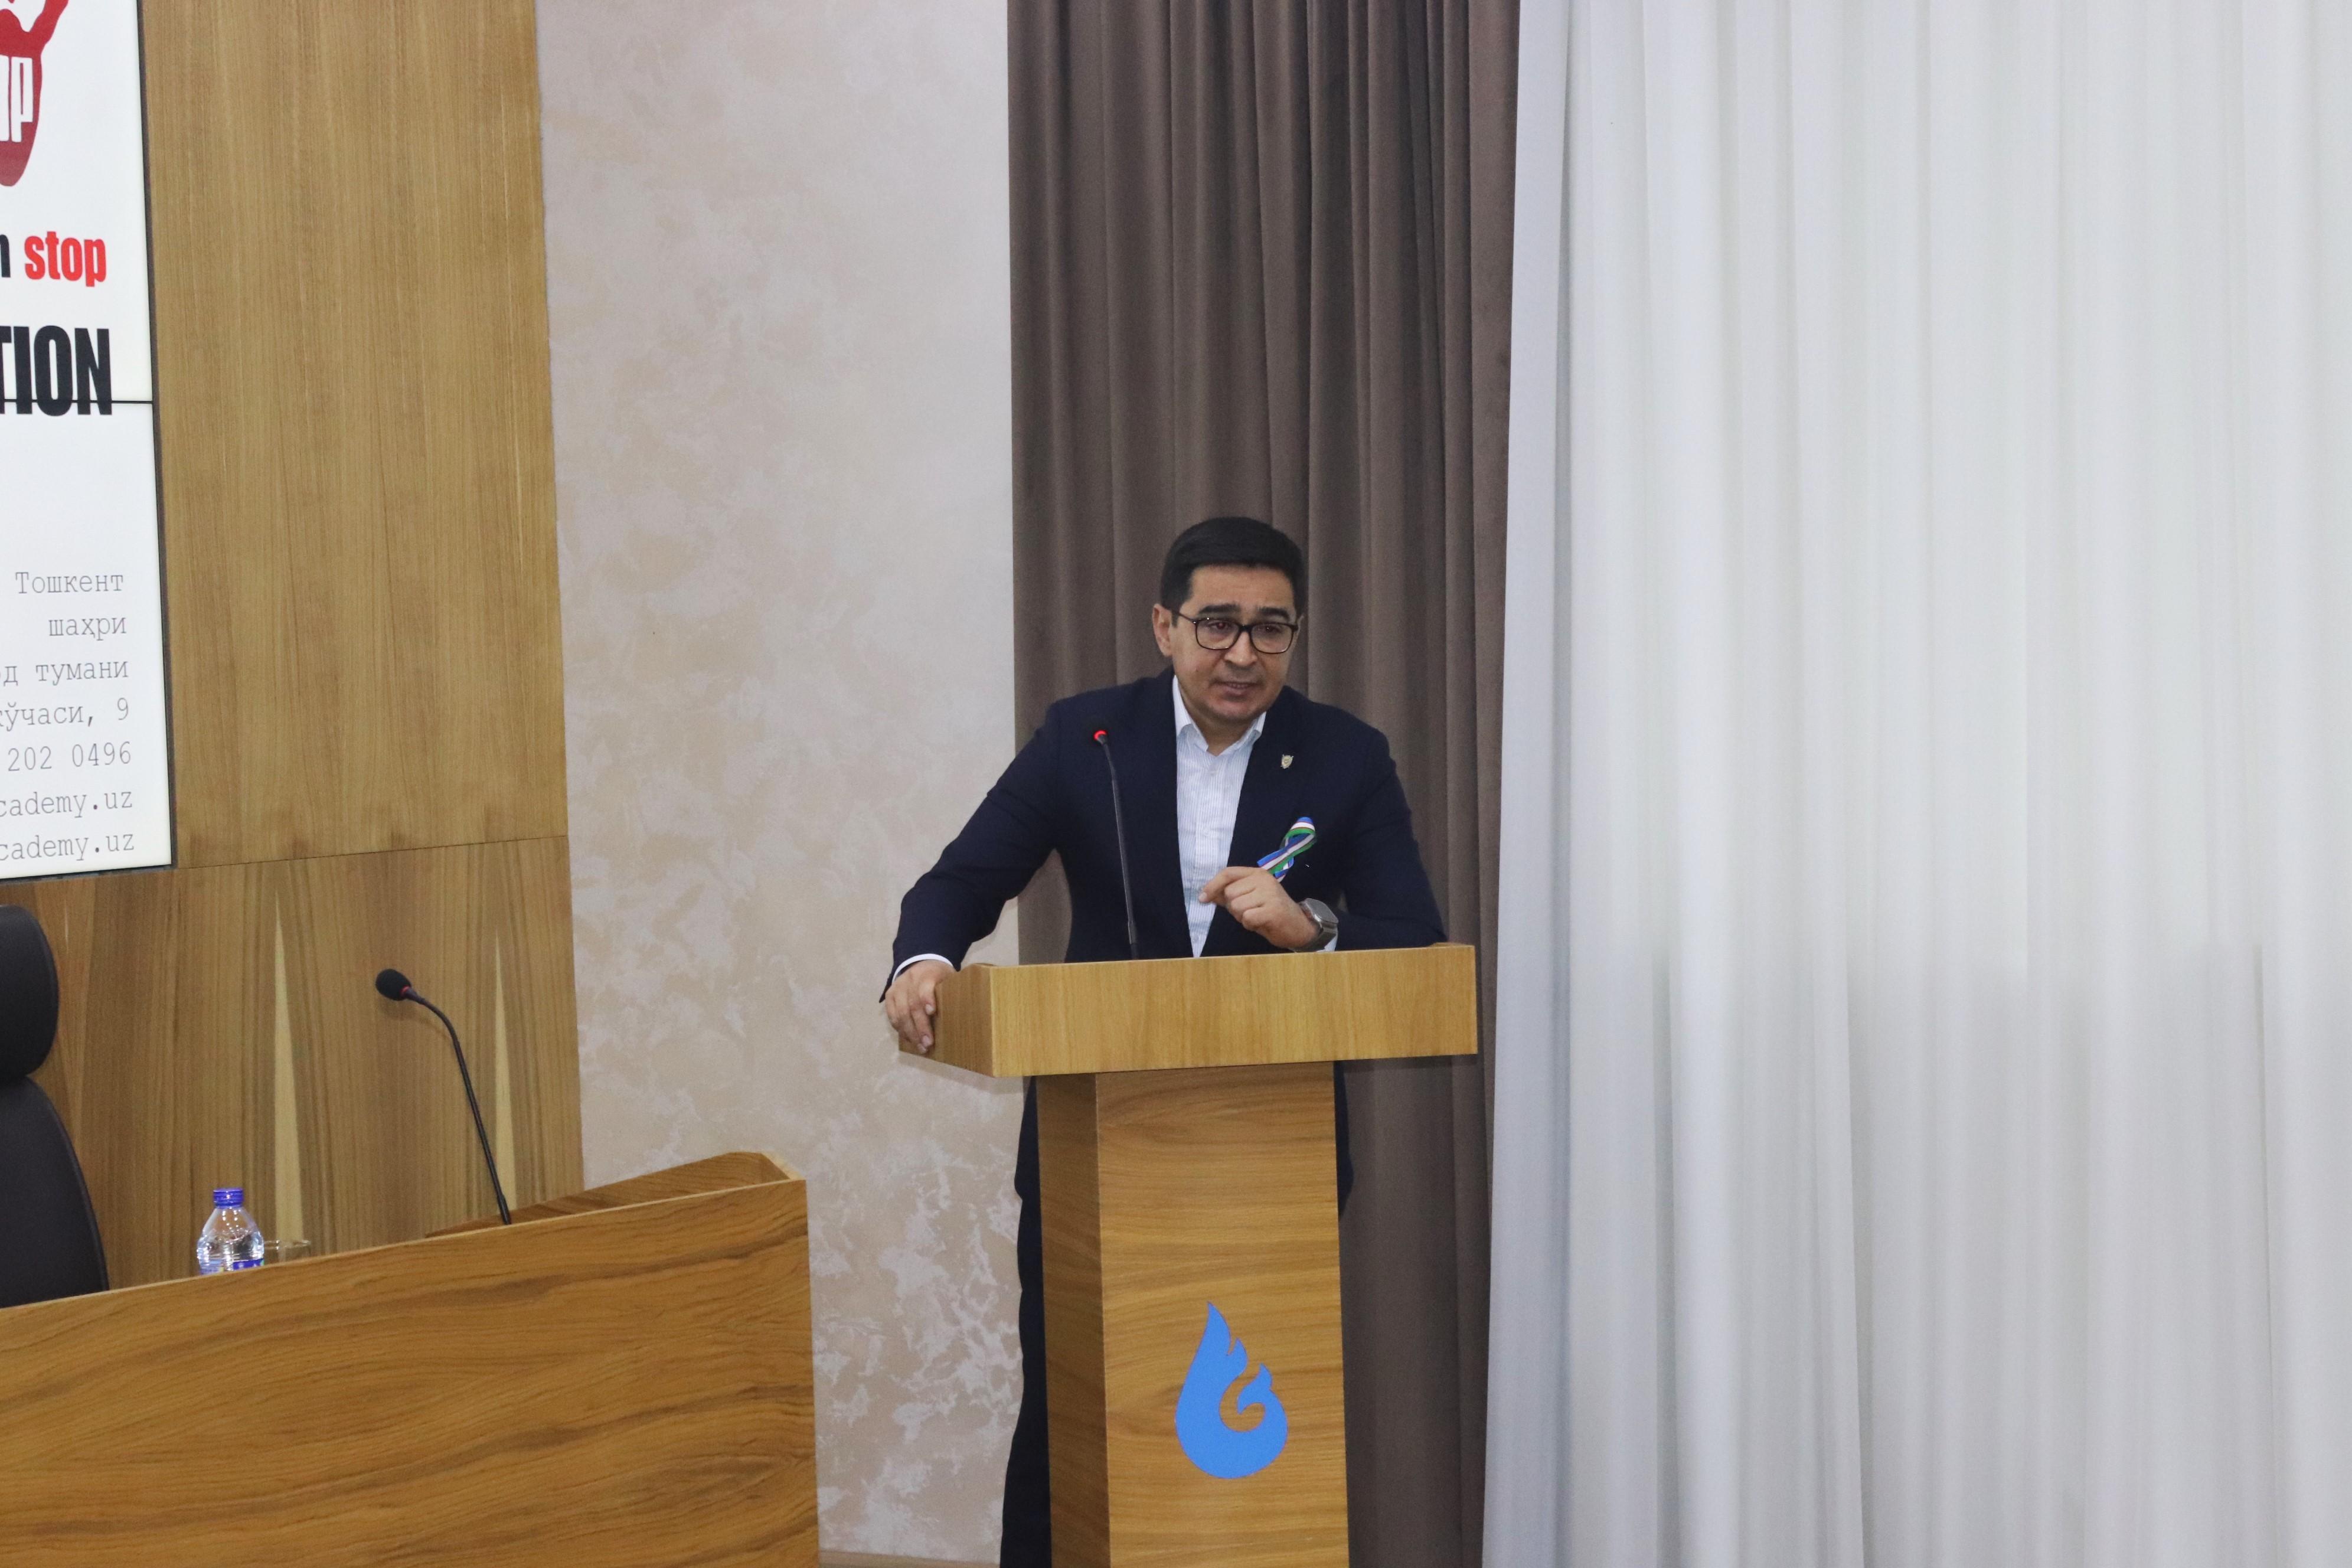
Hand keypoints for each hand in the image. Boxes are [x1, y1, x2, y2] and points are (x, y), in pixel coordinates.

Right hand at [883, 959, 952, 1051]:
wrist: (921, 963)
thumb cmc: (940, 977)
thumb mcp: (949, 978)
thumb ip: (952, 992)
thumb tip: (965, 1015)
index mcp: (928, 973)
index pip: (925, 986)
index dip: (927, 999)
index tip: (932, 1012)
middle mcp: (910, 980)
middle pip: (913, 1005)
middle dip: (920, 1026)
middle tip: (928, 1043)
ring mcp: (898, 987)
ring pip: (901, 1013)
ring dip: (910, 1033)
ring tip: (920, 1047)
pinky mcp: (890, 995)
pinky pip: (892, 1015)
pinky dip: (900, 1029)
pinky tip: (910, 1039)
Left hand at [1199, 866, 1319, 949]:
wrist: (1298, 926)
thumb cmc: (1270, 913)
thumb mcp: (1249, 900)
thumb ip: (1230, 895)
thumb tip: (1206, 894)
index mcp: (1257, 874)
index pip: (1228, 873)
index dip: (1212, 885)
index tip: (1202, 898)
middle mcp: (1263, 880)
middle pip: (1229, 893)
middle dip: (1234, 908)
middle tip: (1250, 912)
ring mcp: (1269, 894)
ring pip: (1236, 907)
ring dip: (1242, 917)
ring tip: (1257, 917)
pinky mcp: (1273, 910)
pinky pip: (1247, 918)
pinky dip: (1250, 925)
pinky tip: (1262, 923)